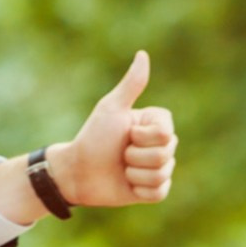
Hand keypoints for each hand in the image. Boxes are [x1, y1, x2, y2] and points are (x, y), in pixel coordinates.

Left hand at [48, 51, 175, 207]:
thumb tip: (143, 54)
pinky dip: (139, 190)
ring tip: (122, 168)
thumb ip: (131, 85)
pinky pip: (159, 192)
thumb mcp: (112, 109)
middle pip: (166, 154)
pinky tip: (127, 184)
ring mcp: (158, 168)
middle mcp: (161, 144)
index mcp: (155, 124)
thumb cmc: (93, 137)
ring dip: (134, 173)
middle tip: (120, 153)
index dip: (143, 137)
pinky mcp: (154, 190)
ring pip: (161, 174)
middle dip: (136, 156)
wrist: (78, 172)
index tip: (126, 134)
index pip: (166, 133)